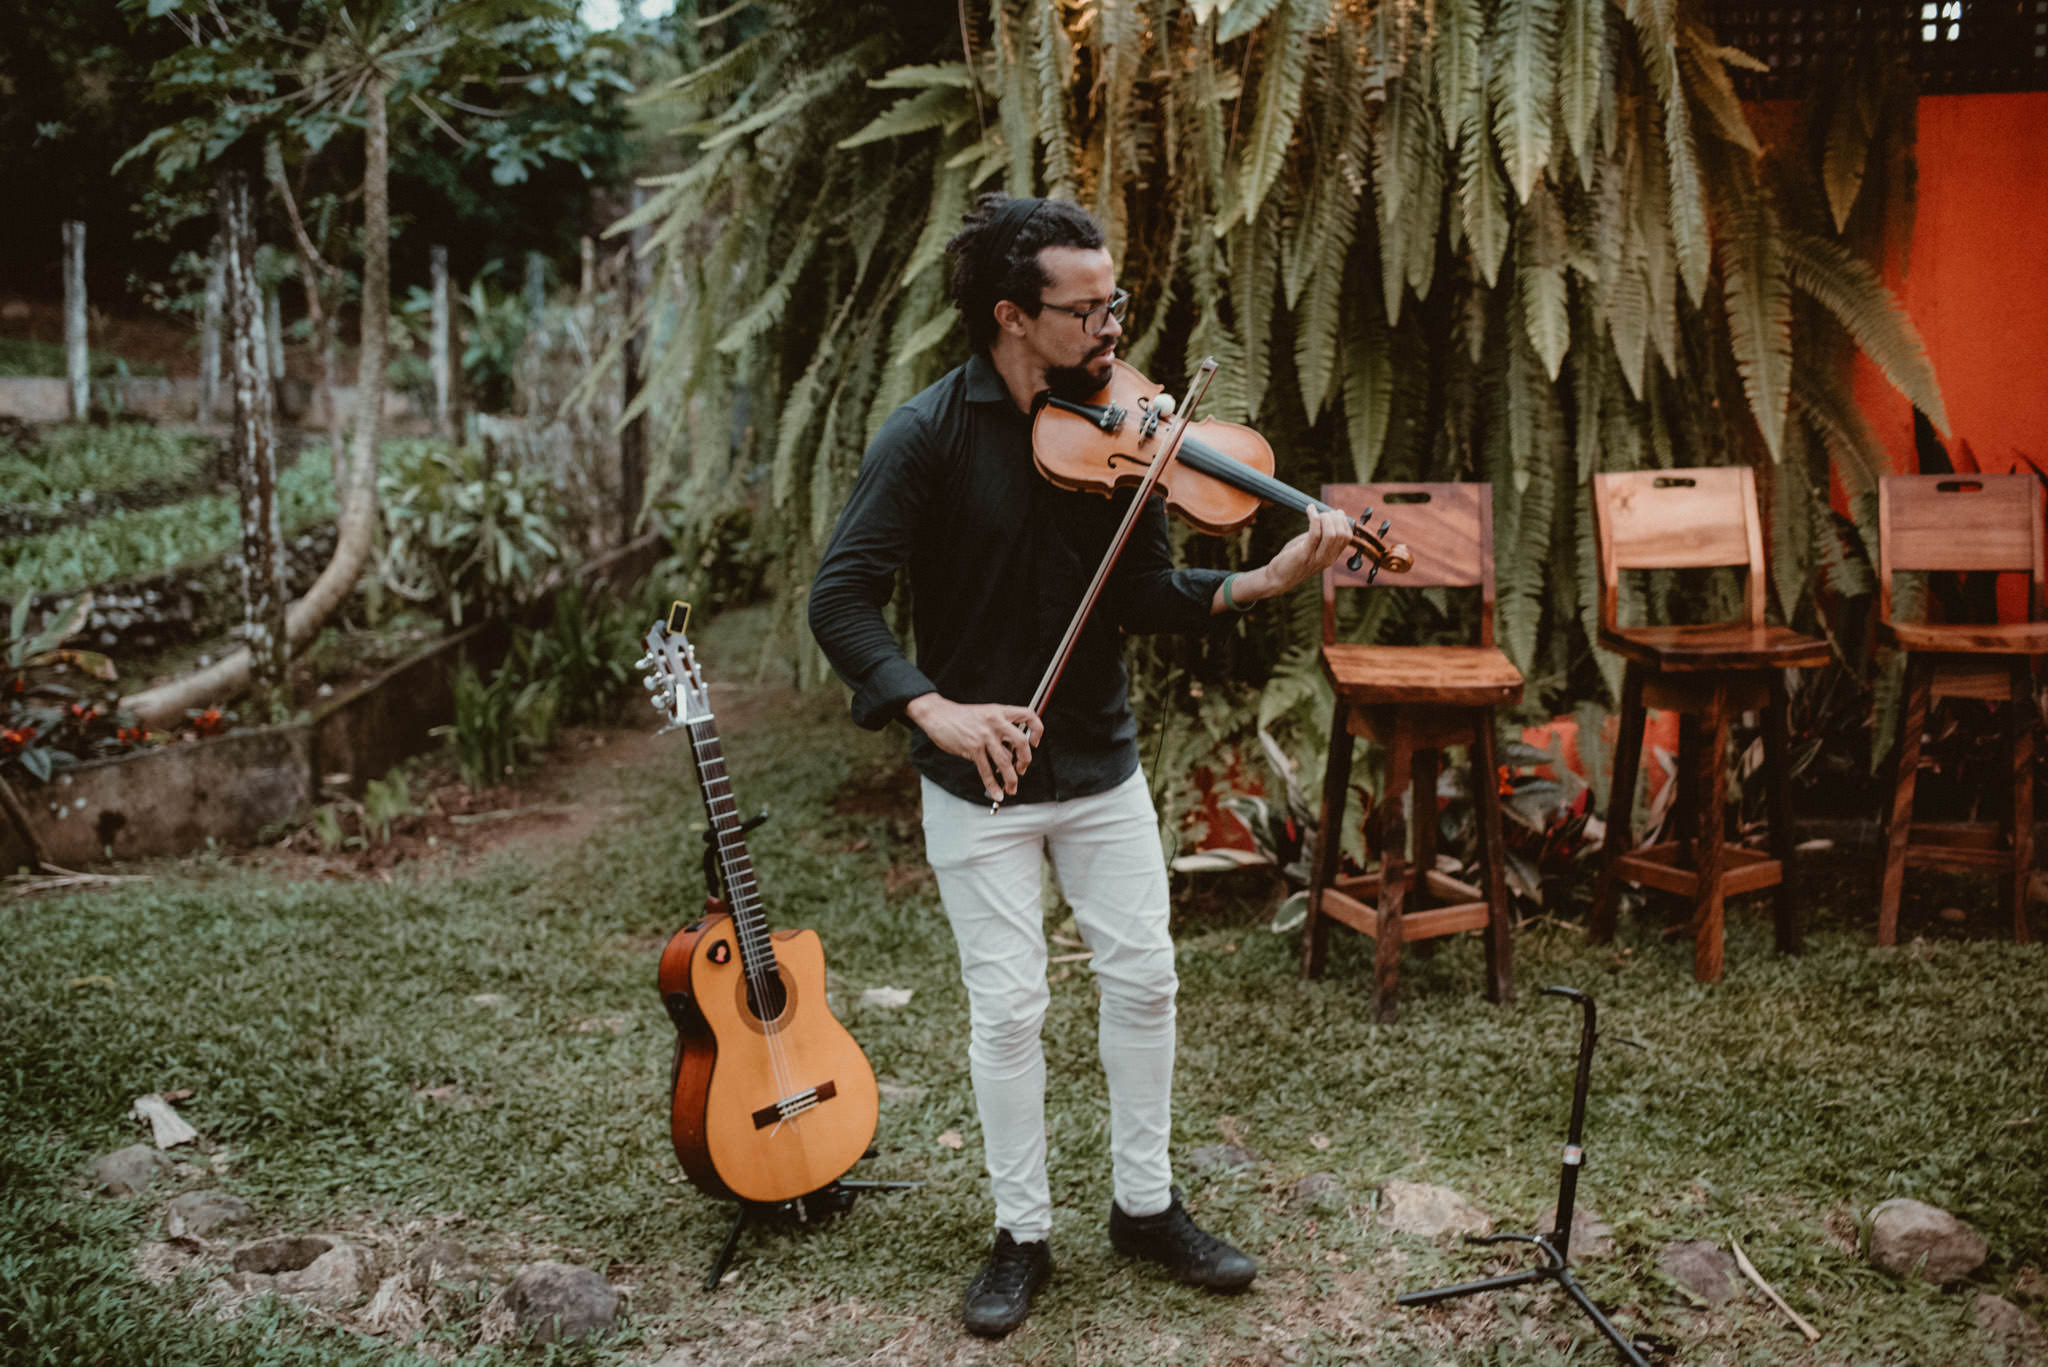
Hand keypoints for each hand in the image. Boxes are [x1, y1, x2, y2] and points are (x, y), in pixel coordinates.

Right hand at [904, 694, 1042, 800]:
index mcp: (1000, 711)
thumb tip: (1011, 750)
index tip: (1035, 743)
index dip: (1037, 730)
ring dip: (1011, 779)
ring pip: (1005, 761)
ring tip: (1011, 788)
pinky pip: (986, 770)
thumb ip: (1000, 727)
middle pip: (1021, 742)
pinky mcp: (973, 748)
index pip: (1029, 715)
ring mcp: (984, 735)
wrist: (938, 714)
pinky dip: (992, 785)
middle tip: (1022, 769)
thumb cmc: (961, 716)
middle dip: (1025, 760)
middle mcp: (995, 722)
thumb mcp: (985, 713)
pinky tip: (996, 792)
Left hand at [1222, 506, 1355, 608]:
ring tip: (1315, 512)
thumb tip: (1336, 514)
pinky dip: (1314, 518)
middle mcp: (1328, 558)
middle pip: (1342, 534)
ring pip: (1332, 534)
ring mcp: (1317, 558)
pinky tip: (1309, 510)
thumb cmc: (1293, 559)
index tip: (1332, 512)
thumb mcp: (1311, 546)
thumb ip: (1322, 534)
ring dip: (1325, 518)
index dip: (1343, 521)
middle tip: (1322, 512)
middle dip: (1334, 518)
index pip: (1348, 536)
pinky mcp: (1304, 554)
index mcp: (1332, 556)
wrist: (1277, 579)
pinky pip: (1315, 533)